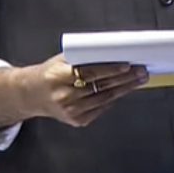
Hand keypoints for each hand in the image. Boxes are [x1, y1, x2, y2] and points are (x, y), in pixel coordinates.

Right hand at [15, 54, 147, 127]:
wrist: (33, 94)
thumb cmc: (51, 73)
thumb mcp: (62, 59)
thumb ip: (85, 57)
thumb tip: (114, 51)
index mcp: (59, 76)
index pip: (90, 72)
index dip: (110, 69)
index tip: (127, 64)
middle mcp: (65, 96)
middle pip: (102, 86)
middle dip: (125, 78)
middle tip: (141, 71)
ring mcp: (71, 111)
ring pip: (105, 98)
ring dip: (125, 88)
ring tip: (139, 79)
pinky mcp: (77, 120)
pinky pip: (101, 108)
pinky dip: (113, 98)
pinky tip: (124, 90)